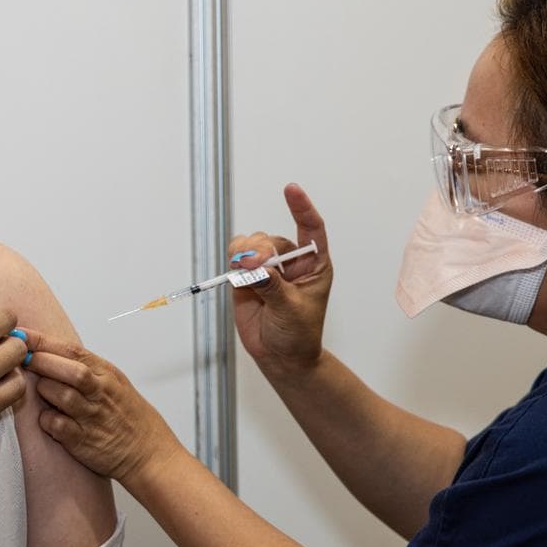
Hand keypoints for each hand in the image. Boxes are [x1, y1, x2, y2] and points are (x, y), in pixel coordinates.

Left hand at [20, 329, 182, 484]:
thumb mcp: (113, 382)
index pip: (72, 350)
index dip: (42, 341)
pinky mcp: (84, 441)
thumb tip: (46, 352)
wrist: (149, 453)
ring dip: (44, 391)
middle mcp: (100, 393)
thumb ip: (84, 368)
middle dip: (41, 361)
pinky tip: (48, 419)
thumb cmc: (128, 416)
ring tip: (43, 393)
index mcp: (106, 374)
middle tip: (22, 359)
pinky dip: (47, 420)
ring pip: (62, 396)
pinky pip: (57, 426)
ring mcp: (92, 417)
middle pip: (69, 370)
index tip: (21, 334)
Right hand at [229, 184, 332, 374]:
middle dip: (261, 249)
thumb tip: (251, 267)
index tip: (290, 189)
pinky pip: (235, 258)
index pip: (311, 229)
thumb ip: (272, 285)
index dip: (302, 208)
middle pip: (272, 239)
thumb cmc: (299, 334)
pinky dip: (233, 260)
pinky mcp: (246, 278)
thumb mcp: (292, 309)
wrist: (281, 357)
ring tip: (244, 271)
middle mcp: (290, 262)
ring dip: (244, 252)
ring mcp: (266, 269)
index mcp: (313, 265)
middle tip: (255, 266)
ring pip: (251, 244)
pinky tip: (236, 272)